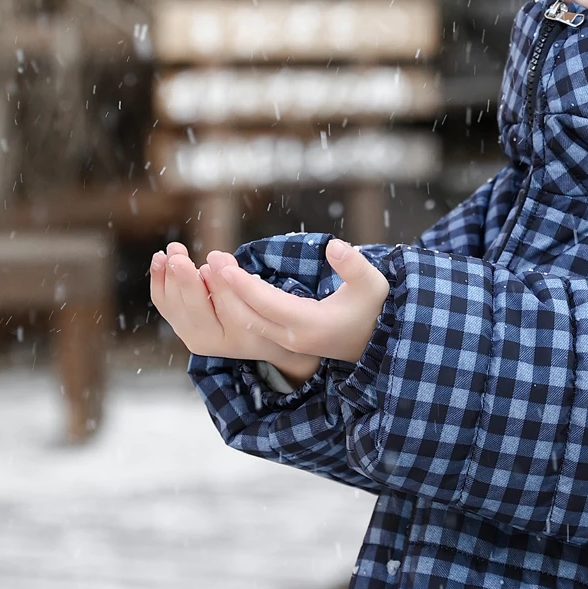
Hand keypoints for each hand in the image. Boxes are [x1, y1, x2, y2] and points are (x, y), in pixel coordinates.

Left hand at [149, 242, 321, 381]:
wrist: (260, 339)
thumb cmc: (268, 316)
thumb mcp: (266, 302)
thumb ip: (242, 283)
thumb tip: (215, 260)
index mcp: (234, 339)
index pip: (224, 309)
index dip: (218, 281)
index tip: (214, 256)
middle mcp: (208, 342)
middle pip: (193, 309)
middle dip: (184, 280)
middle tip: (178, 256)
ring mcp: (192, 335)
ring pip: (173, 304)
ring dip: (167, 276)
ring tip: (170, 251)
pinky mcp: (182, 325)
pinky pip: (165, 303)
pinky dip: (159, 281)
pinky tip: (159, 260)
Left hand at [201, 236, 389, 364]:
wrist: (375, 341)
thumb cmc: (373, 308)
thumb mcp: (372, 284)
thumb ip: (354, 265)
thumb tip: (334, 245)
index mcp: (310, 324)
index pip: (268, 303)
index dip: (244, 285)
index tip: (223, 265)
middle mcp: (292, 337)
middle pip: (249, 316)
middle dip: (226, 290)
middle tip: (211, 261)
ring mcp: (286, 342)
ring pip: (245, 323)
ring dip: (226, 300)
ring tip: (212, 271)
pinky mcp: (283, 341)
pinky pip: (250, 325)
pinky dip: (234, 308)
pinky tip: (223, 288)